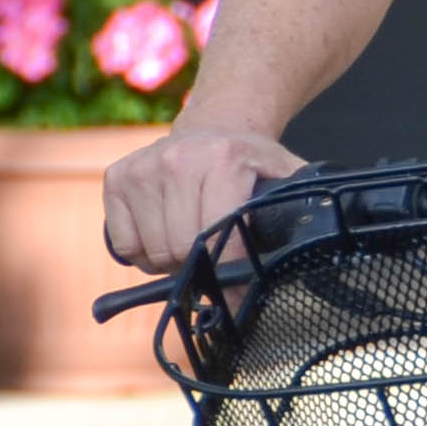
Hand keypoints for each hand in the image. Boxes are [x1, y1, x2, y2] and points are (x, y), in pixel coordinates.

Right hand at [103, 125, 310, 274]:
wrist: (214, 126)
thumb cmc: (250, 162)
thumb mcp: (283, 176)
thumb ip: (298, 210)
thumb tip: (310, 255)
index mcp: (224, 160)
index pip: (219, 236)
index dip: (228, 273)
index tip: (234, 299)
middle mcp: (178, 160)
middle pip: (180, 249)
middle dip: (197, 264)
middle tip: (210, 254)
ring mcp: (142, 168)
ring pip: (151, 251)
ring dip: (170, 261)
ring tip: (189, 240)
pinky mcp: (116, 178)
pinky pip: (124, 244)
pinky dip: (142, 252)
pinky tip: (161, 231)